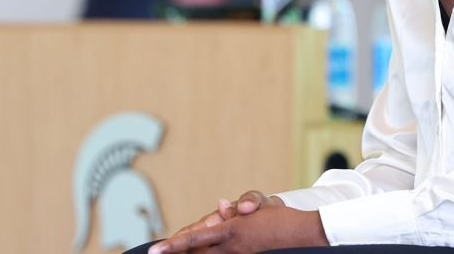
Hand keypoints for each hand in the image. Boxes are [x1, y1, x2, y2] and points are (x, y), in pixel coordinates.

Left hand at [157, 191, 284, 247]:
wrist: (299, 232)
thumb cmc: (277, 216)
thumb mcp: (257, 205)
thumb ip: (236, 205)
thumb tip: (220, 204)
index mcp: (230, 230)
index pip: (194, 238)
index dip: (173, 245)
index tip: (155, 250)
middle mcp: (230, 245)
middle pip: (195, 251)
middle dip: (176, 251)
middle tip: (157, 253)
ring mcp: (236, 253)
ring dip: (189, 251)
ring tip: (172, 249)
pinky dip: (204, 250)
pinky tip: (199, 248)